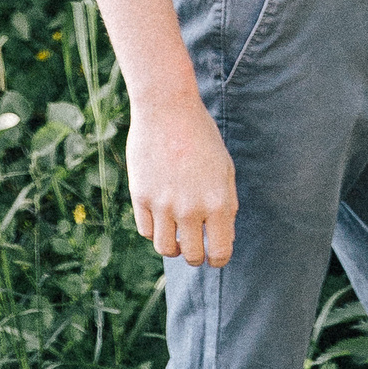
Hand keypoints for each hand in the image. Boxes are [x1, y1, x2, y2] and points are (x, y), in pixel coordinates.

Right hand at [126, 94, 236, 266]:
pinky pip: (146, 230)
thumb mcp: (224, 170)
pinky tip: (161, 219)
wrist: (168, 109)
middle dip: (195, 255)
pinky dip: (154, 230)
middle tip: (195, 248)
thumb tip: (223, 241)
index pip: (219, 252)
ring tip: (177, 237)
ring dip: (173, 247)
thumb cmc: (202, 138)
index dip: (218, 259)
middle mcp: (191, 208)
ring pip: (165, 248)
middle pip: (191, 255)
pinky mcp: (141, 196)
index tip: (214, 256)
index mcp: (218, 202)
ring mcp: (163, 204)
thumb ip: (226, 206)